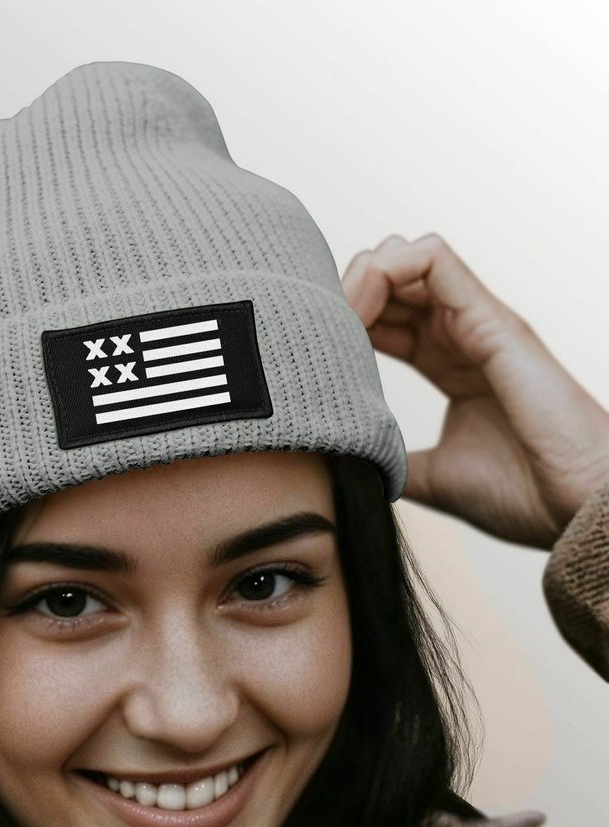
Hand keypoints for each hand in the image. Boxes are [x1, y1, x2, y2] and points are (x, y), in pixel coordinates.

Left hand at [340, 233, 608, 548]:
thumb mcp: (433, 476)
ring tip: (334, 318)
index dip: (343, 324)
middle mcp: (463, 334)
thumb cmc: (523, 494)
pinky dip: (389, 267)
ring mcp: (477, 322)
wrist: (573, 509)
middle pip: (389, 282)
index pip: (385, 319)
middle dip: (342, 296)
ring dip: (359, 277)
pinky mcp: (491, 318)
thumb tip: (351, 465)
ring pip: (405, 258)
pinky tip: (363, 304)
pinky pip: (433, 258)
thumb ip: (394, 460)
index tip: (311, 353)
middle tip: (311, 331)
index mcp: (451, 364)